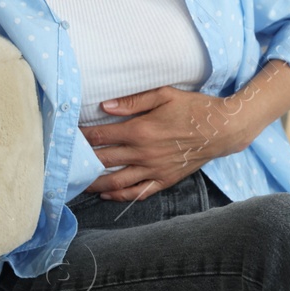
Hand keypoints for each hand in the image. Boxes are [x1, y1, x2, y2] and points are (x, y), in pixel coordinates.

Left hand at [82, 87, 260, 199]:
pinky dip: (120, 196)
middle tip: (66, 160)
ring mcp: (154, 170)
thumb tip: (104, 106)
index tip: (69, 134)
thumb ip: (133, 100)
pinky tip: (107, 194)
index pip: (100, 136)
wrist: (222, 129)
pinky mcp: (164, 180)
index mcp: (140, 130)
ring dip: (95, 183)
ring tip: (79, 182)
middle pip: (102, 160)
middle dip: (82, 160)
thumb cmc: (195, 108)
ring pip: (116, 182)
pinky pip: (138, 192)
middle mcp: (143, 153)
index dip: (81, 136)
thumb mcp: (165, 94)